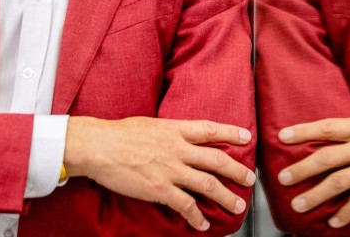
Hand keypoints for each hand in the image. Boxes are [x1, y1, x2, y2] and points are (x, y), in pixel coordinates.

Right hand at [65, 116, 255, 231]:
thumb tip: (179, 135)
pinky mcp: (160, 189)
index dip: (231, 133)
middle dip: (237, 171)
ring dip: (225, 196)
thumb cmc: (120, 133)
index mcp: (175, 130)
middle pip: (216, 160)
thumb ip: (169, 131)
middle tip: (249, 179)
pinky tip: (203, 224)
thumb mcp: (151, 124)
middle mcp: (178, 149)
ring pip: (207, 184)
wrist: (99, 146)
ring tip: (236, 205)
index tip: (247, 138)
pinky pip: (185, 205)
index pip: (210, 130)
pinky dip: (197, 216)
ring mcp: (170, 170)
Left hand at [276, 111, 349, 227]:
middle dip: (302, 169)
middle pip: (327, 158)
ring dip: (317, 195)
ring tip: (300, 205)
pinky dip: (346, 213)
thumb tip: (337, 133)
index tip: (282, 136)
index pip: (327, 127)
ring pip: (339, 183)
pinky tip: (335, 222)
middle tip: (283, 178)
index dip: (303, 131)